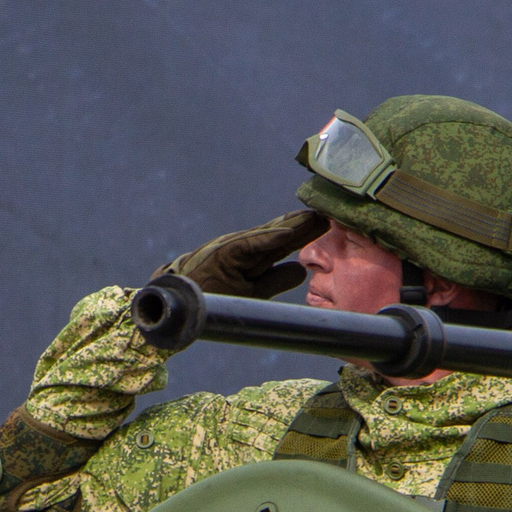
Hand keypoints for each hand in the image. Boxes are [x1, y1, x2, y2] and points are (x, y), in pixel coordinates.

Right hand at [158, 210, 324, 298]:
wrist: (181, 301)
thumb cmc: (214, 295)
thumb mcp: (253, 291)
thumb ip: (276, 279)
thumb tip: (301, 270)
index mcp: (256, 258)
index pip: (286, 242)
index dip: (306, 232)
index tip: (328, 222)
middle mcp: (248, 250)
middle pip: (282, 234)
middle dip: (306, 224)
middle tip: (330, 211)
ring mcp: (236, 250)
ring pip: (270, 235)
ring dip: (293, 225)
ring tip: (314, 216)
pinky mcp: (224, 254)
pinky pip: (251, 245)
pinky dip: (269, 239)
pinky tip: (288, 232)